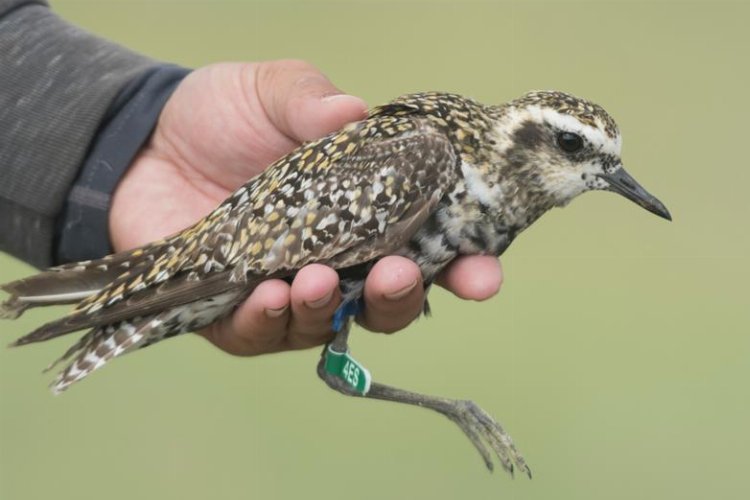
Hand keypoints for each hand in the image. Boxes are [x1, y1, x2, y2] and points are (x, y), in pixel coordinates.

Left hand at [109, 60, 502, 355]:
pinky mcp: (238, 313)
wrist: (146, 145)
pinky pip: (263, 332)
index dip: (463, 266)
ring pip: (329, 325)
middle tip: (398, 274)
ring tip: (315, 279)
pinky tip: (271, 295)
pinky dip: (271, 319)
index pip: (430, 247)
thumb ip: (309, 99)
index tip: (483, 275)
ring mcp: (291, 292)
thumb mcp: (271, 93)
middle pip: (387, 301)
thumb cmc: (223, 118)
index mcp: (366, 212)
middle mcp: (338, 261)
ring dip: (330, 309)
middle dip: (401, 297)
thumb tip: (350, 109)